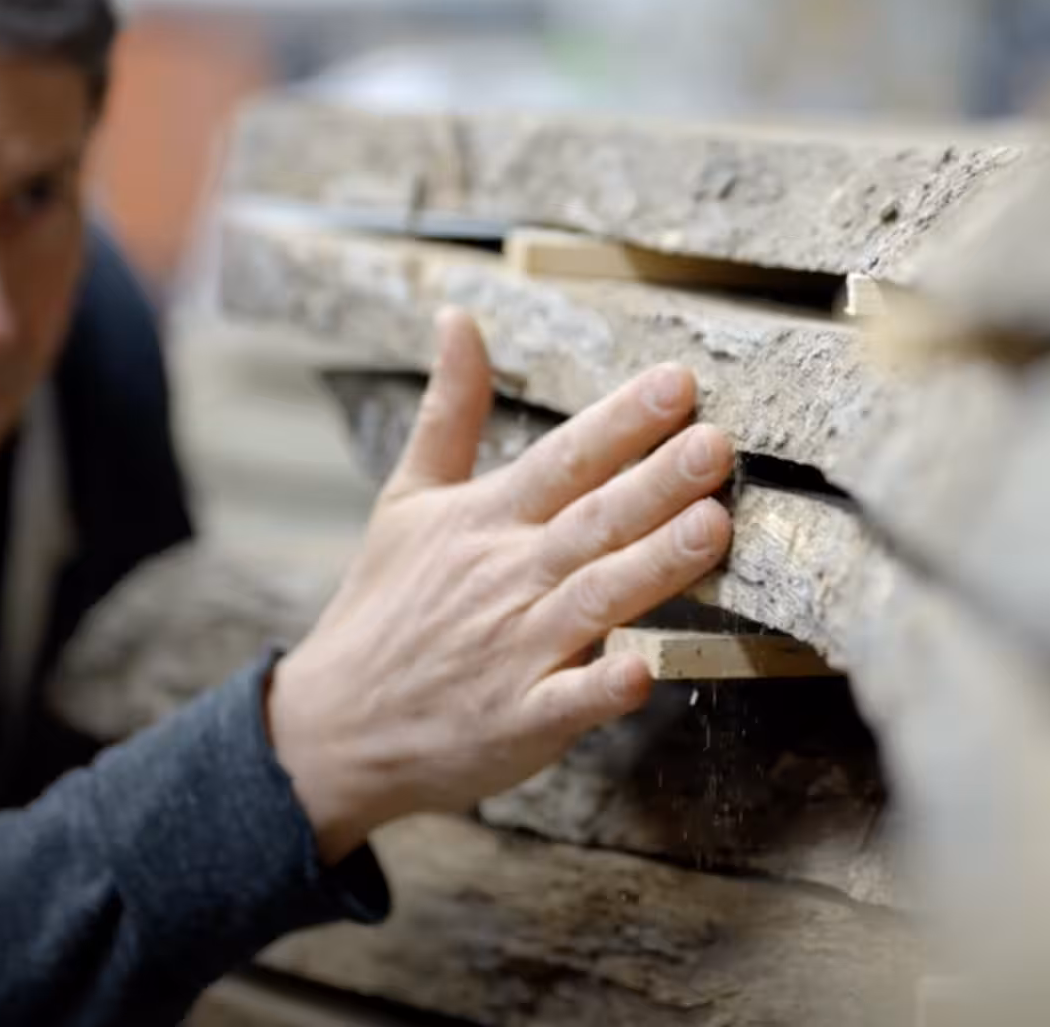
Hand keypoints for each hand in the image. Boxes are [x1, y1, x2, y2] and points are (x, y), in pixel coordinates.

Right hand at [265, 307, 733, 860]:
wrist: (332, 730)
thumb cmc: (384, 609)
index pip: (563, 458)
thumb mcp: (406, 499)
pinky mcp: (518, 721)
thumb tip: (459, 319)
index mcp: (484, 520)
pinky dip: (603, 686)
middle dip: (657, 481)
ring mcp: (513, 651)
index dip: (621, 421)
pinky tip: (645, 670)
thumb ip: (450, 411)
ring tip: (713, 527)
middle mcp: (505, 578)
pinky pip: (567, 702)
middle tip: (717, 444)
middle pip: (592, 521)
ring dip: (654, 565)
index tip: (678, 382)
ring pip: (596, 599)